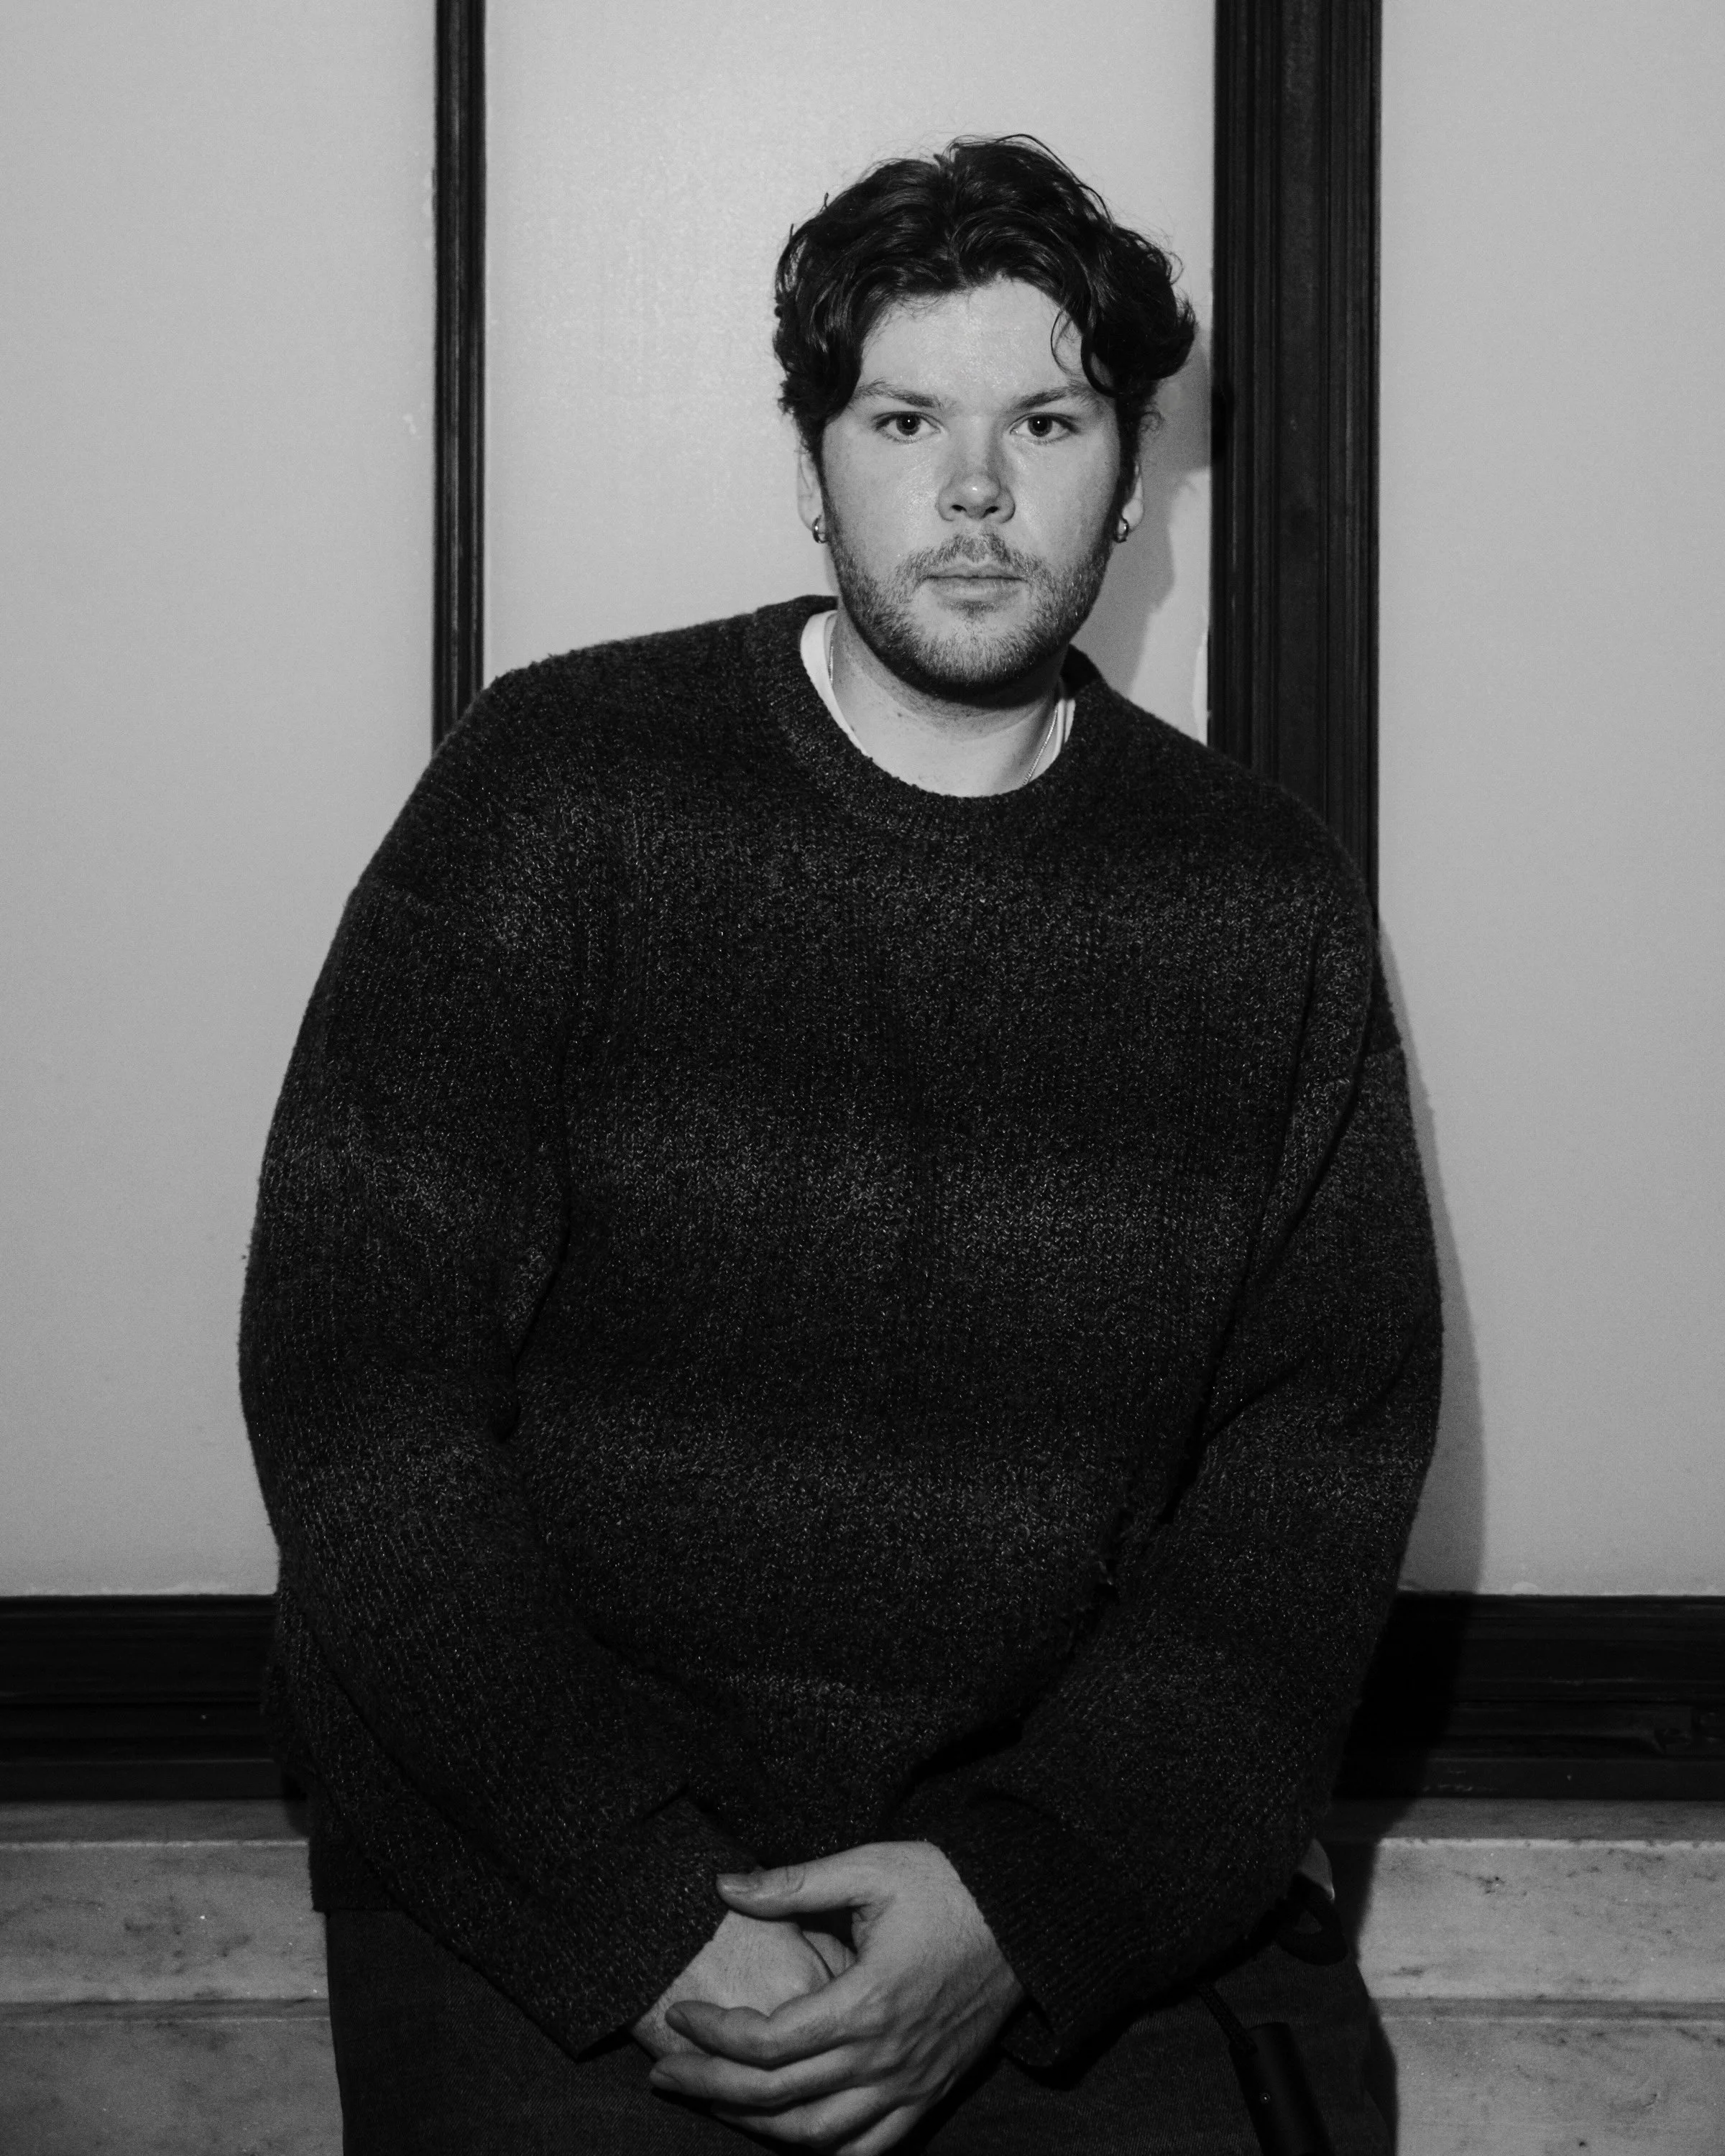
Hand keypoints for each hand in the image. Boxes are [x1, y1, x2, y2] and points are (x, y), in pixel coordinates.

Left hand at [647, 1842, 1023, 2153]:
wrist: (1025, 1919)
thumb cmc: (947, 1886)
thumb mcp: (871, 1868)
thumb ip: (794, 1883)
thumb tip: (724, 1884)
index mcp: (866, 2001)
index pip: (768, 2043)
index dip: (714, 2036)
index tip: (679, 2017)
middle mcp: (885, 2057)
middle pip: (778, 2098)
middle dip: (710, 2088)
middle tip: (664, 2073)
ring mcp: (909, 2084)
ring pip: (817, 2137)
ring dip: (754, 2127)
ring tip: (711, 2101)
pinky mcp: (928, 2094)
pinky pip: (869, 2150)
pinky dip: (822, 2152)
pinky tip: (788, 2134)